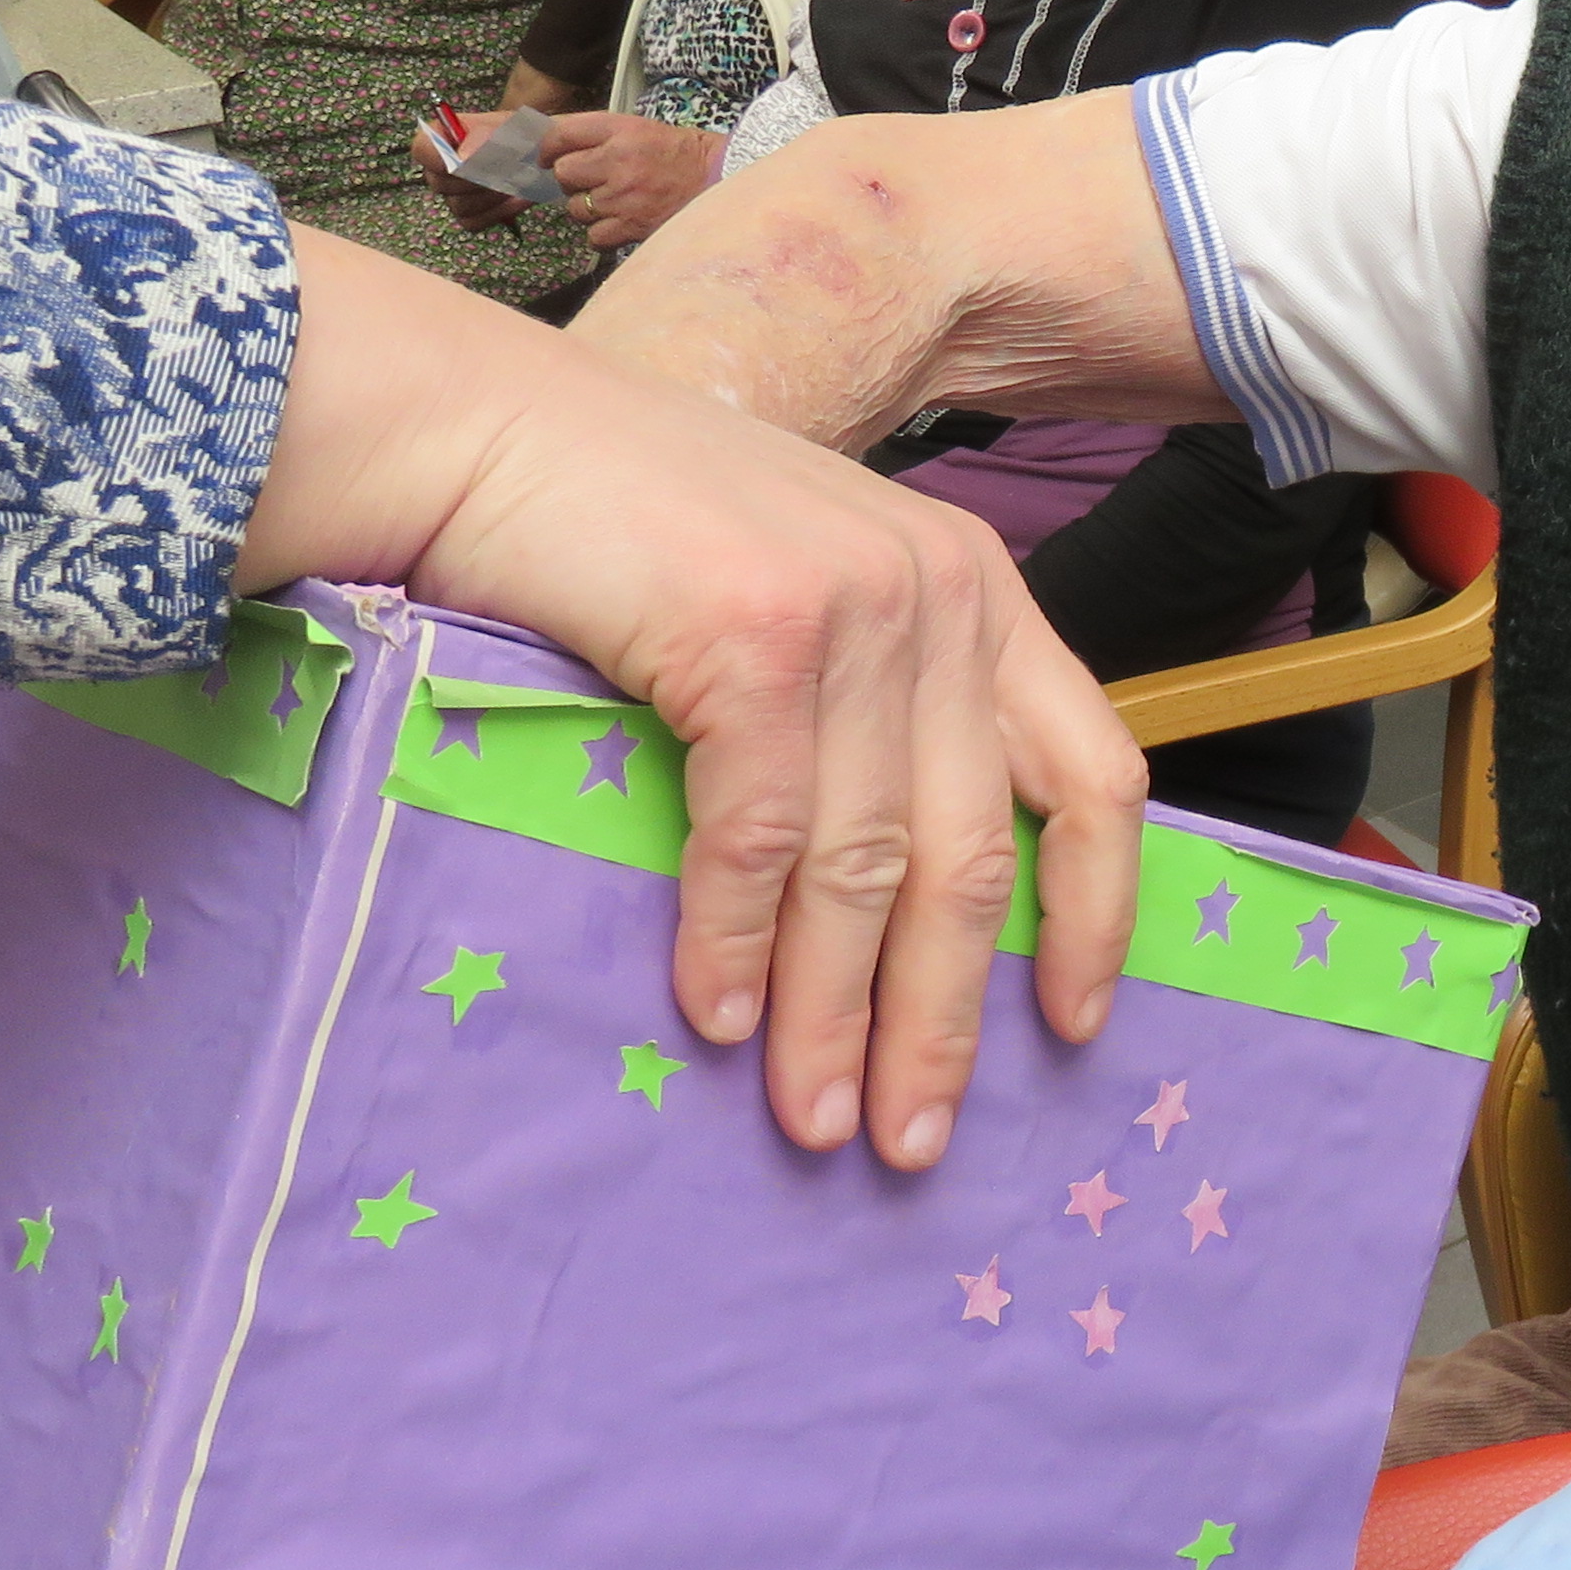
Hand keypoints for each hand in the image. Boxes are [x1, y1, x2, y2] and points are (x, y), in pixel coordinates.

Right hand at [236, 229, 1148, 1166]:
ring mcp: (854, 609)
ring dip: (836, 1012)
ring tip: (811, 1118)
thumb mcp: (799, 601)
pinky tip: (719, 1018)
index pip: (1092, 772)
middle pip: (976, 855)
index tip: (1072, 1028)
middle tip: (911, 1139)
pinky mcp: (754, 636)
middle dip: (942, 1016)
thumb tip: (900, 906)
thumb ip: (877, 709)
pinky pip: (763, 835)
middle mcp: (941, 593)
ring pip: (870, 867)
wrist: (476, 430)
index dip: (1094, 914)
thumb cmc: (621, 532)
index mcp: (976, 588)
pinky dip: (740, 942)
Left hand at [545, 110, 725, 249]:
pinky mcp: (633, 226)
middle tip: (594, 180)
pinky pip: (594, 236)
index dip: (545, 149)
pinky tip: (621, 221)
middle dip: (573, 180)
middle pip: (563, 174)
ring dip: (588, 208)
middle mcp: (619, 160)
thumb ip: (592, 133)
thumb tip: (544, 141)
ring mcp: (625, 195)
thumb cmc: (675, 154)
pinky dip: (602, 233)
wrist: (718, 179)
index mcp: (619, 130)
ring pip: (576, 208)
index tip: (546, 158)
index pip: (560, 135)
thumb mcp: (635, 129)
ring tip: (614, 201)